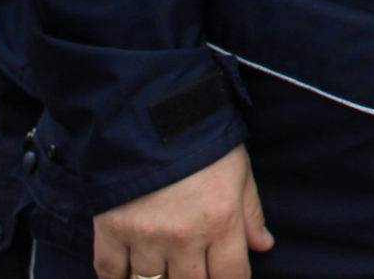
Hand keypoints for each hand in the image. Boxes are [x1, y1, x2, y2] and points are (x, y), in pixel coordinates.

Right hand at [93, 144, 271, 278]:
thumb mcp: (238, 170)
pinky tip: (127, 273)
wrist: (150, 112)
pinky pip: (109, 273)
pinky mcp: (110, 231)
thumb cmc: (203, 139)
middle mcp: (184, 237)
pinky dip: (117, 278)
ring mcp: (144, 237)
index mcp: (221, 221)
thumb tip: (263, 246)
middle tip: (192, 271)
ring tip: (162, 270)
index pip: (231, 277)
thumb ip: (250, 212)